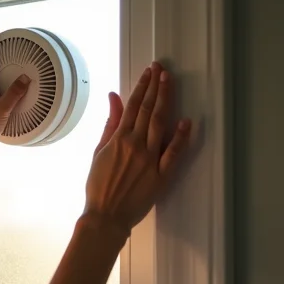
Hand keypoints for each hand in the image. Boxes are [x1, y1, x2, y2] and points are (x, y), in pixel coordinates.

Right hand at [83, 62, 191, 233]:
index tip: (148, 72)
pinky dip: (180, 137)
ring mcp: (150, 159)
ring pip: (160, 123)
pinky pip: (174, 153)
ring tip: (169, 82)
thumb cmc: (98, 186)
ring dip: (166, 100)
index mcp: (118, 139)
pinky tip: (186, 121)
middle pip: (148, 109)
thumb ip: (109, 124)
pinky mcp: (161, 175)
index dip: (142, 87)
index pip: (133, 106)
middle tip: (162, 68)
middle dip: (156, 86)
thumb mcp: (98, 152)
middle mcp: (135, 145)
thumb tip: (114, 98)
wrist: (105, 215)